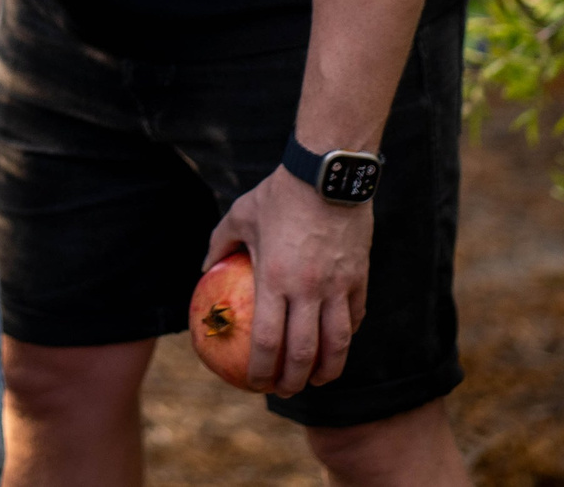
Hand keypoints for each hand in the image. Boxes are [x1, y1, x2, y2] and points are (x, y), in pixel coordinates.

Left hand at [203, 166, 372, 396]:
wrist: (327, 174)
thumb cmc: (278, 194)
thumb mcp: (240, 215)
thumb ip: (219, 244)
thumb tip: (204, 268)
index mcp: (274, 278)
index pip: (268, 341)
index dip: (262, 369)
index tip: (255, 383)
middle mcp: (308, 290)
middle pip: (303, 353)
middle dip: (293, 380)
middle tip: (285, 390)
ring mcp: (337, 286)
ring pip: (337, 344)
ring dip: (327, 370)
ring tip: (317, 380)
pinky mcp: (359, 277)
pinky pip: (355, 317)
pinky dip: (346, 336)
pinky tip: (337, 345)